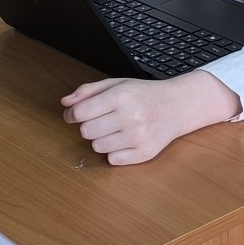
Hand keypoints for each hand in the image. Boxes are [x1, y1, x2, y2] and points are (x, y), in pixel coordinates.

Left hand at [61, 69, 240, 164]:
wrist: (178, 106)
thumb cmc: (144, 95)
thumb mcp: (117, 84)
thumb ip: (88, 91)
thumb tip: (65, 103)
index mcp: (122, 96)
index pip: (81, 113)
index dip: (72, 114)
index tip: (75, 114)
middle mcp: (131, 116)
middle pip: (86, 132)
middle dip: (89, 126)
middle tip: (102, 120)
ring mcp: (139, 137)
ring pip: (97, 147)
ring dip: (102, 139)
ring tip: (117, 129)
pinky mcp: (144, 153)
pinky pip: (112, 160)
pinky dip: (115, 152)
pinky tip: (126, 140)